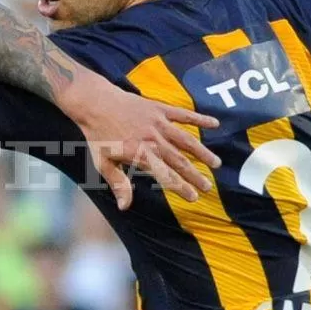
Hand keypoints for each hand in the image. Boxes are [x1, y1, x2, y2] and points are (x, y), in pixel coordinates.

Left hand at [67, 72, 221, 209]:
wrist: (94, 102)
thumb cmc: (97, 135)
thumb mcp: (102, 163)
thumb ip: (118, 183)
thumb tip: (124, 207)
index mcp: (140, 155)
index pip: (166, 175)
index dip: (181, 187)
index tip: (194, 197)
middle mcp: (153, 140)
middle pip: (180, 161)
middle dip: (195, 175)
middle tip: (208, 187)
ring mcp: (158, 123)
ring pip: (186, 140)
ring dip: (202, 152)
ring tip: (216, 163)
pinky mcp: (160, 109)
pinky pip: (184, 115)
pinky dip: (200, 119)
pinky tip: (215, 124)